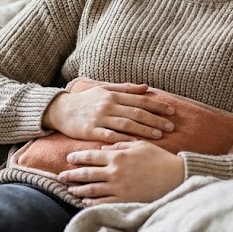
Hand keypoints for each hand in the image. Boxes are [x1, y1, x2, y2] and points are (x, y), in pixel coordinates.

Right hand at [42, 82, 174, 143]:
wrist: (60, 109)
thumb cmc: (85, 100)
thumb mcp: (104, 89)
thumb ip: (126, 89)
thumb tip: (147, 87)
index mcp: (113, 95)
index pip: (140, 100)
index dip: (157, 106)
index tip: (172, 112)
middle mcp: (108, 105)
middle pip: (137, 113)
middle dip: (156, 120)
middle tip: (171, 127)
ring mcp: (99, 118)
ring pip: (126, 124)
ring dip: (144, 130)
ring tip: (159, 135)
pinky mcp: (91, 131)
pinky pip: (110, 136)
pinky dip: (124, 140)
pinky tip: (136, 145)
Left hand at [58, 141, 184, 205]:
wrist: (176, 176)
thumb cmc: (158, 158)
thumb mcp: (139, 145)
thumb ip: (119, 145)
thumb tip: (103, 149)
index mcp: (117, 156)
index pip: (90, 156)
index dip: (77, 158)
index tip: (68, 159)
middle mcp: (114, 172)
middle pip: (86, 174)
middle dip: (71, 175)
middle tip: (60, 177)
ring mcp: (118, 187)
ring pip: (92, 190)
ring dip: (79, 190)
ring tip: (70, 190)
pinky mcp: (125, 200)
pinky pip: (103, 202)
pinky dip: (92, 202)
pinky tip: (85, 202)